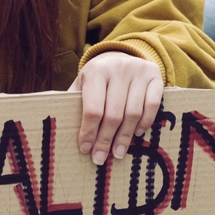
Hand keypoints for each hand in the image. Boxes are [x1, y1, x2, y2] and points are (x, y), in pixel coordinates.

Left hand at [70, 51, 162, 165]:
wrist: (120, 56)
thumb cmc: (97, 77)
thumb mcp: (82, 83)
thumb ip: (72, 101)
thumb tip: (59, 124)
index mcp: (95, 71)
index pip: (93, 109)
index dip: (89, 132)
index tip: (86, 149)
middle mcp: (117, 68)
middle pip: (113, 114)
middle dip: (105, 140)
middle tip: (101, 158)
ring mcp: (138, 70)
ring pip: (133, 112)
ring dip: (125, 137)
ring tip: (117, 152)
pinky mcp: (155, 76)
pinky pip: (152, 105)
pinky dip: (145, 122)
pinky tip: (136, 133)